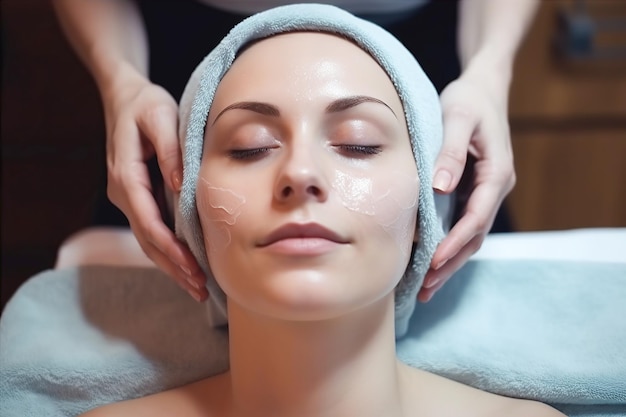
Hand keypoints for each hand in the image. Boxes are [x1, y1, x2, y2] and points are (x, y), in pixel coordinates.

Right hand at [103, 68, 207, 301]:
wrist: (124, 96)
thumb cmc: (145, 104)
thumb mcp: (160, 118)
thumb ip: (171, 151)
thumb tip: (181, 186)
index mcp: (126, 176)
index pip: (149, 222)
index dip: (171, 248)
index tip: (192, 267)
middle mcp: (123, 192)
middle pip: (148, 240)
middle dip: (174, 267)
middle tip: (200, 289)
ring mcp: (128, 197)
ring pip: (148, 240)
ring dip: (171, 265)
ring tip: (196, 287)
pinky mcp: (138, 196)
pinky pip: (152, 229)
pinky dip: (168, 250)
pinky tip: (185, 264)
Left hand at [418, 74, 515, 301]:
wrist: (483, 89)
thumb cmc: (469, 99)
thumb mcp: (457, 117)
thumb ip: (450, 151)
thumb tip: (440, 188)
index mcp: (497, 173)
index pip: (477, 217)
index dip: (455, 242)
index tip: (434, 262)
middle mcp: (495, 188)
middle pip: (475, 235)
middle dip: (451, 263)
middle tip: (426, 288)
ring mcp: (486, 192)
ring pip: (471, 235)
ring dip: (450, 261)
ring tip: (426, 287)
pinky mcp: (474, 191)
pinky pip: (464, 224)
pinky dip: (449, 244)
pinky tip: (430, 260)